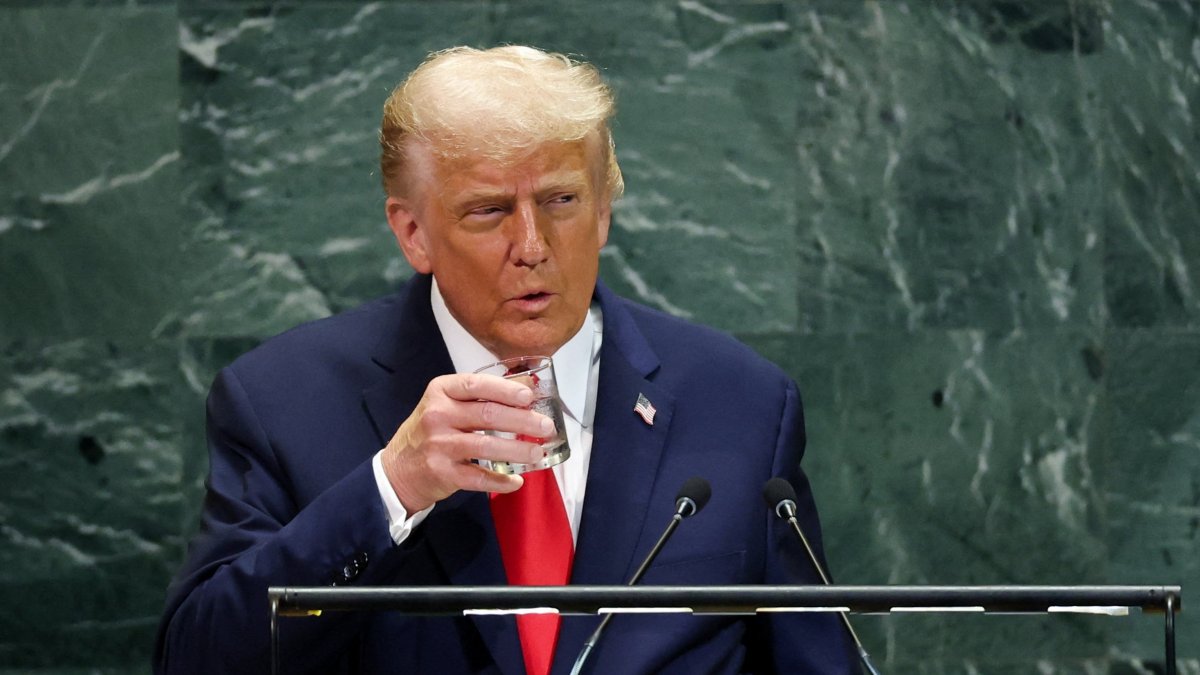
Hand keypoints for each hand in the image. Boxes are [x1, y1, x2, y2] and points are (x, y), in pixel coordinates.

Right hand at [380, 373, 553, 512]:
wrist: (398, 468)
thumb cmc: (431, 430)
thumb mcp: (446, 404)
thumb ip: (480, 396)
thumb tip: (527, 388)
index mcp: (440, 392)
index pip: (475, 385)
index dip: (505, 390)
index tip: (529, 396)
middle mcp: (437, 416)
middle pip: (487, 415)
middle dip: (522, 421)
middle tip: (546, 426)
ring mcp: (439, 446)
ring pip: (486, 447)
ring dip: (517, 451)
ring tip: (537, 452)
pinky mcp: (443, 473)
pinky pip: (478, 478)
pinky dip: (501, 481)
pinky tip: (517, 481)